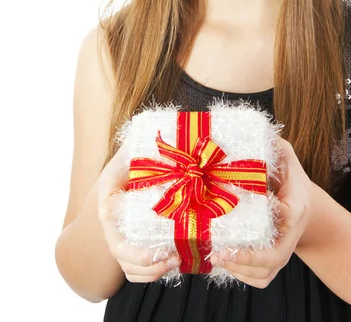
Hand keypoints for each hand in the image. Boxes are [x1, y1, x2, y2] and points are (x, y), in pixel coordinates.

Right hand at [96, 141, 181, 282]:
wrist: (120, 173)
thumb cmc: (126, 162)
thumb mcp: (127, 154)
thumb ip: (134, 150)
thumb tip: (146, 140)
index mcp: (109, 210)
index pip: (117, 244)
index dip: (139, 255)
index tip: (162, 252)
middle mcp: (112, 230)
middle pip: (126, 262)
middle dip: (152, 266)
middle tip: (176, 256)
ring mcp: (121, 239)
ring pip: (132, 270)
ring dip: (155, 272)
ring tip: (177, 259)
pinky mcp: (133, 244)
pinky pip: (138, 270)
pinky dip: (154, 273)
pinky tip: (172, 260)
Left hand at [210, 136, 311, 287]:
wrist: (302, 204)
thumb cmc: (288, 177)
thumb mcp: (286, 157)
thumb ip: (275, 147)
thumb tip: (258, 131)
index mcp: (297, 206)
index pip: (290, 215)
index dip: (275, 216)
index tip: (257, 209)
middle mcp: (292, 234)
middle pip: (276, 256)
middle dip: (247, 258)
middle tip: (220, 252)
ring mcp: (284, 251)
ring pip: (265, 272)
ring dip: (239, 269)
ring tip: (214, 257)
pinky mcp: (274, 263)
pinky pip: (260, 279)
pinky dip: (241, 276)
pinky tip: (222, 263)